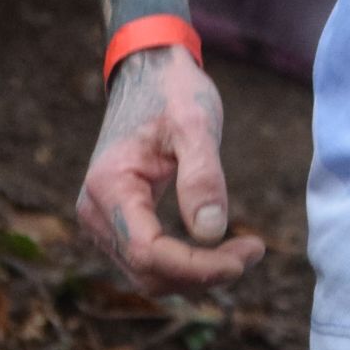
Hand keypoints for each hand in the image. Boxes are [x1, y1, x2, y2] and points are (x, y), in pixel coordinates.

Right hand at [76, 45, 263, 290]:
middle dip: (203, 273)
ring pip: (148, 275)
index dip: (198, 266)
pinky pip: (148, 261)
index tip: (245, 256)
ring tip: (243, 250)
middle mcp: (95, 211)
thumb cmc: (172, 93)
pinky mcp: (116, 224)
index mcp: (109, 186)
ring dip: (196, 274)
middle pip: (148, 272)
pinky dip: (185, 265)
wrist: (148, 74)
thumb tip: (210, 233)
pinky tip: (219, 249)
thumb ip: (202, 175)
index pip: (148, 252)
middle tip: (254, 250)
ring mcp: (101, 221)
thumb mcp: (196, 124)